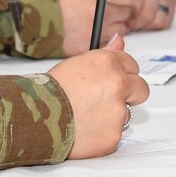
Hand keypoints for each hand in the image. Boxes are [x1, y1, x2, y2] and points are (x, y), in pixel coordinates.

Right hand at [46, 35, 150, 158]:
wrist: (34, 120)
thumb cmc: (49, 91)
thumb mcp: (76, 64)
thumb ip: (105, 54)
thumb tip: (119, 39)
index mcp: (108, 63)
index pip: (132, 64)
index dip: (122, 73)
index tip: (113, 79)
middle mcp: (118, 85)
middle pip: (141, 89)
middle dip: (130, 94)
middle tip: (108, 99)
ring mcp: (119, 113)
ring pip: (126, 114)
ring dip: (112, 115)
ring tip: (85, 116)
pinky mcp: (114, 136)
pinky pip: (114, 135)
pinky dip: (102, 134)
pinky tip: (84, 130)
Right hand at [54, 0, 142, 56]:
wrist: (33, 13)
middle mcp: (98, 12)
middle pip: (128, 12)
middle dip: (124, 9)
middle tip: (111, 7)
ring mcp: (94, 31)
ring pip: (121, 29)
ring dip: (116, 25)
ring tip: (98, 19)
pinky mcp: (88, 46)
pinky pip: (108, 43)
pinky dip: (104, 38)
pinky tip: (91, 30)